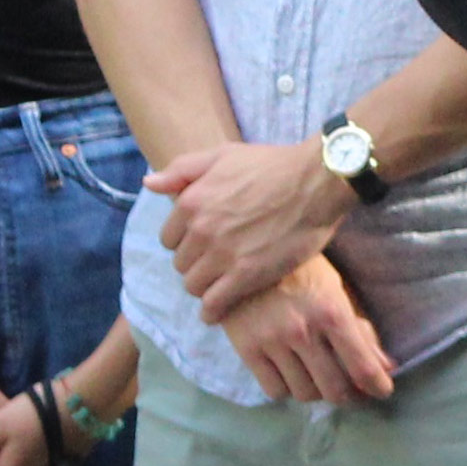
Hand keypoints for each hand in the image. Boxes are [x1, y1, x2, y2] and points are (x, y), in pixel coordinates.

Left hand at [151, 140, 351, 323]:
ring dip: (205, 286)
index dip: (185, 241)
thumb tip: (148, 184)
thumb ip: (182, 169)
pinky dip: (213, 310)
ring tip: (221, 282)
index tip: (203, 243)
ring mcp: (222, 255)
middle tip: (217, 261)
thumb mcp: (223, 155)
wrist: (317, 181)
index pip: (168, 238)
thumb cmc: (273, 165)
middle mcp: (201, 230)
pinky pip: (214, 304)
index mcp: (191, 202)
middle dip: (195, 263)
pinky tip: (219, 309)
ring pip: (193, 286)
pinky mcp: (245, 275)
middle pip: (180, 264)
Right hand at [220, 254, 394, 405]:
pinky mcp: (247, 350)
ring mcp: (272, 342)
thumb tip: (387, 367)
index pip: (362, 367)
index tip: (382, 391)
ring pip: (304, 393)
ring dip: (318, 392)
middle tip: (354, 392)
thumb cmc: (302, 269)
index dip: (377, 387)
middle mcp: (303, 330)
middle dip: (350, 396)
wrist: (247, 256)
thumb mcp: (337, 289)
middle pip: (334, 389)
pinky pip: (275, 390)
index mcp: (332, 311)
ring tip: (321, 380)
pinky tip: (292, 374)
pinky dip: (288, 389)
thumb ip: (361, 329)